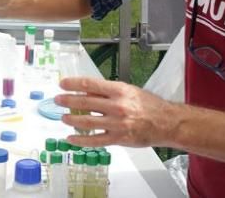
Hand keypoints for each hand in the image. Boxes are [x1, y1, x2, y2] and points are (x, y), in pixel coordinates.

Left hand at [55, 76, 172, 147]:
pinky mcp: (118, 139)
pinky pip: (95, 140)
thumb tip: (87, 90)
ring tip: (62, 118)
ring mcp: (117, 124)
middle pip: (85, 102)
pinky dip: (80, 140)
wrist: (167, 122)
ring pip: (87, 122)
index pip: (90, 85)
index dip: (73, 84)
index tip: (62, 84)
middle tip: (57, 100)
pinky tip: (71, 138)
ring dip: (71, 120)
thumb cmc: (149, 105)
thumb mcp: (129, 91)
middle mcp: (117, 106)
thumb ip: (109, 92)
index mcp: (119, 91)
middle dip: (67, 101)